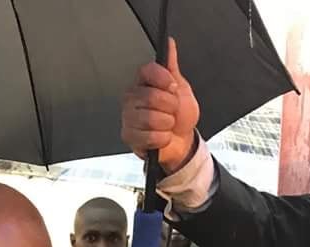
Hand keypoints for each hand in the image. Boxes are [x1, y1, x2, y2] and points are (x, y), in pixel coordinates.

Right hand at [121, 39, 200, 173]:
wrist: (181, 142)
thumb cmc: (179, 116)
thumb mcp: (179, 87)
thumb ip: (171, 66)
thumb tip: (169, 43)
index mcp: (142, 82)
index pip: (147, 70)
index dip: (163, 79)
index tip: (173, 87)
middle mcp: (132, 98)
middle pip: (152, 96)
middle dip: (170, 107)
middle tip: (171, 111)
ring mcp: (128, 117)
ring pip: (151, 118)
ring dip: (167, 124)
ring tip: (166, 125)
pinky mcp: (128, 136)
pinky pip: (149, 136)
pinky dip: (162, 138)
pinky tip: (161, 136)